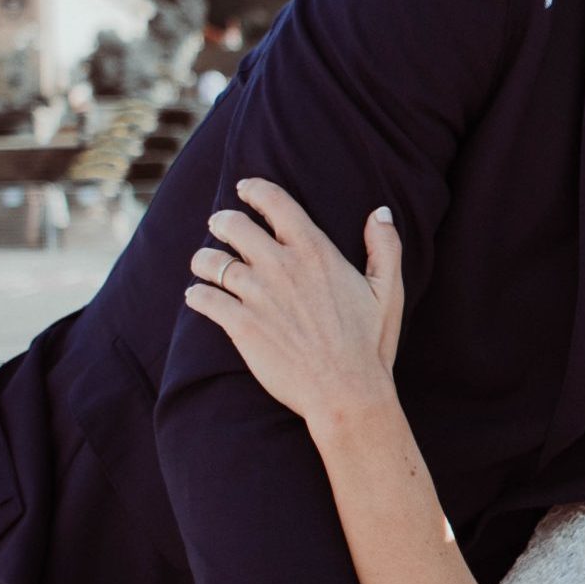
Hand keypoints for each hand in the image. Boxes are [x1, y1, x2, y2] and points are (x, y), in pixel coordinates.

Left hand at [184, 178, 403, 428]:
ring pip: (210, 260)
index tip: (245, 189)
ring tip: (205, 265)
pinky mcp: (240, 325)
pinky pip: (202, 298)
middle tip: (220, 226)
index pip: (274, 202)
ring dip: (204, 260)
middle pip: (232, 224)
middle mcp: (281, 266)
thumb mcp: (388, 293)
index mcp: (315, 252)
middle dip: (222, 221)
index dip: (254, 190)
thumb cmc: (370, 346)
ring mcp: (257, 295)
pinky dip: (196, 295)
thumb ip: (385, 247)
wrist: (347, 394)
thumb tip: (379, 212)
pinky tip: (198, 297)